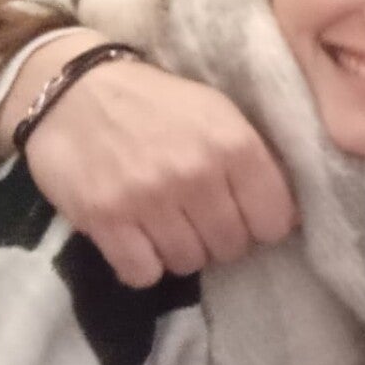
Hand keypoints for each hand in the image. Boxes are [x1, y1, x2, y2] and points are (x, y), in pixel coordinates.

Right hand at [5, 33, 296, 285]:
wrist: (76, 89)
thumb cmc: (157, 102)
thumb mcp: (220, 113)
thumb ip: (255, 160)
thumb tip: (288, 217)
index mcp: (234, 144)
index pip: (274, 221)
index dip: (263, 225)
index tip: (248, 217)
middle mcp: (196, 174)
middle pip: (231, 247)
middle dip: (221, 239)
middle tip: (202, 219)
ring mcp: (148, 199)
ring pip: (188, 263)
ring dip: (182, 251)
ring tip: (168, 224)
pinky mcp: (105, 219)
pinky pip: (141, 274)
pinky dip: (142, 265)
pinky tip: (138, 239)